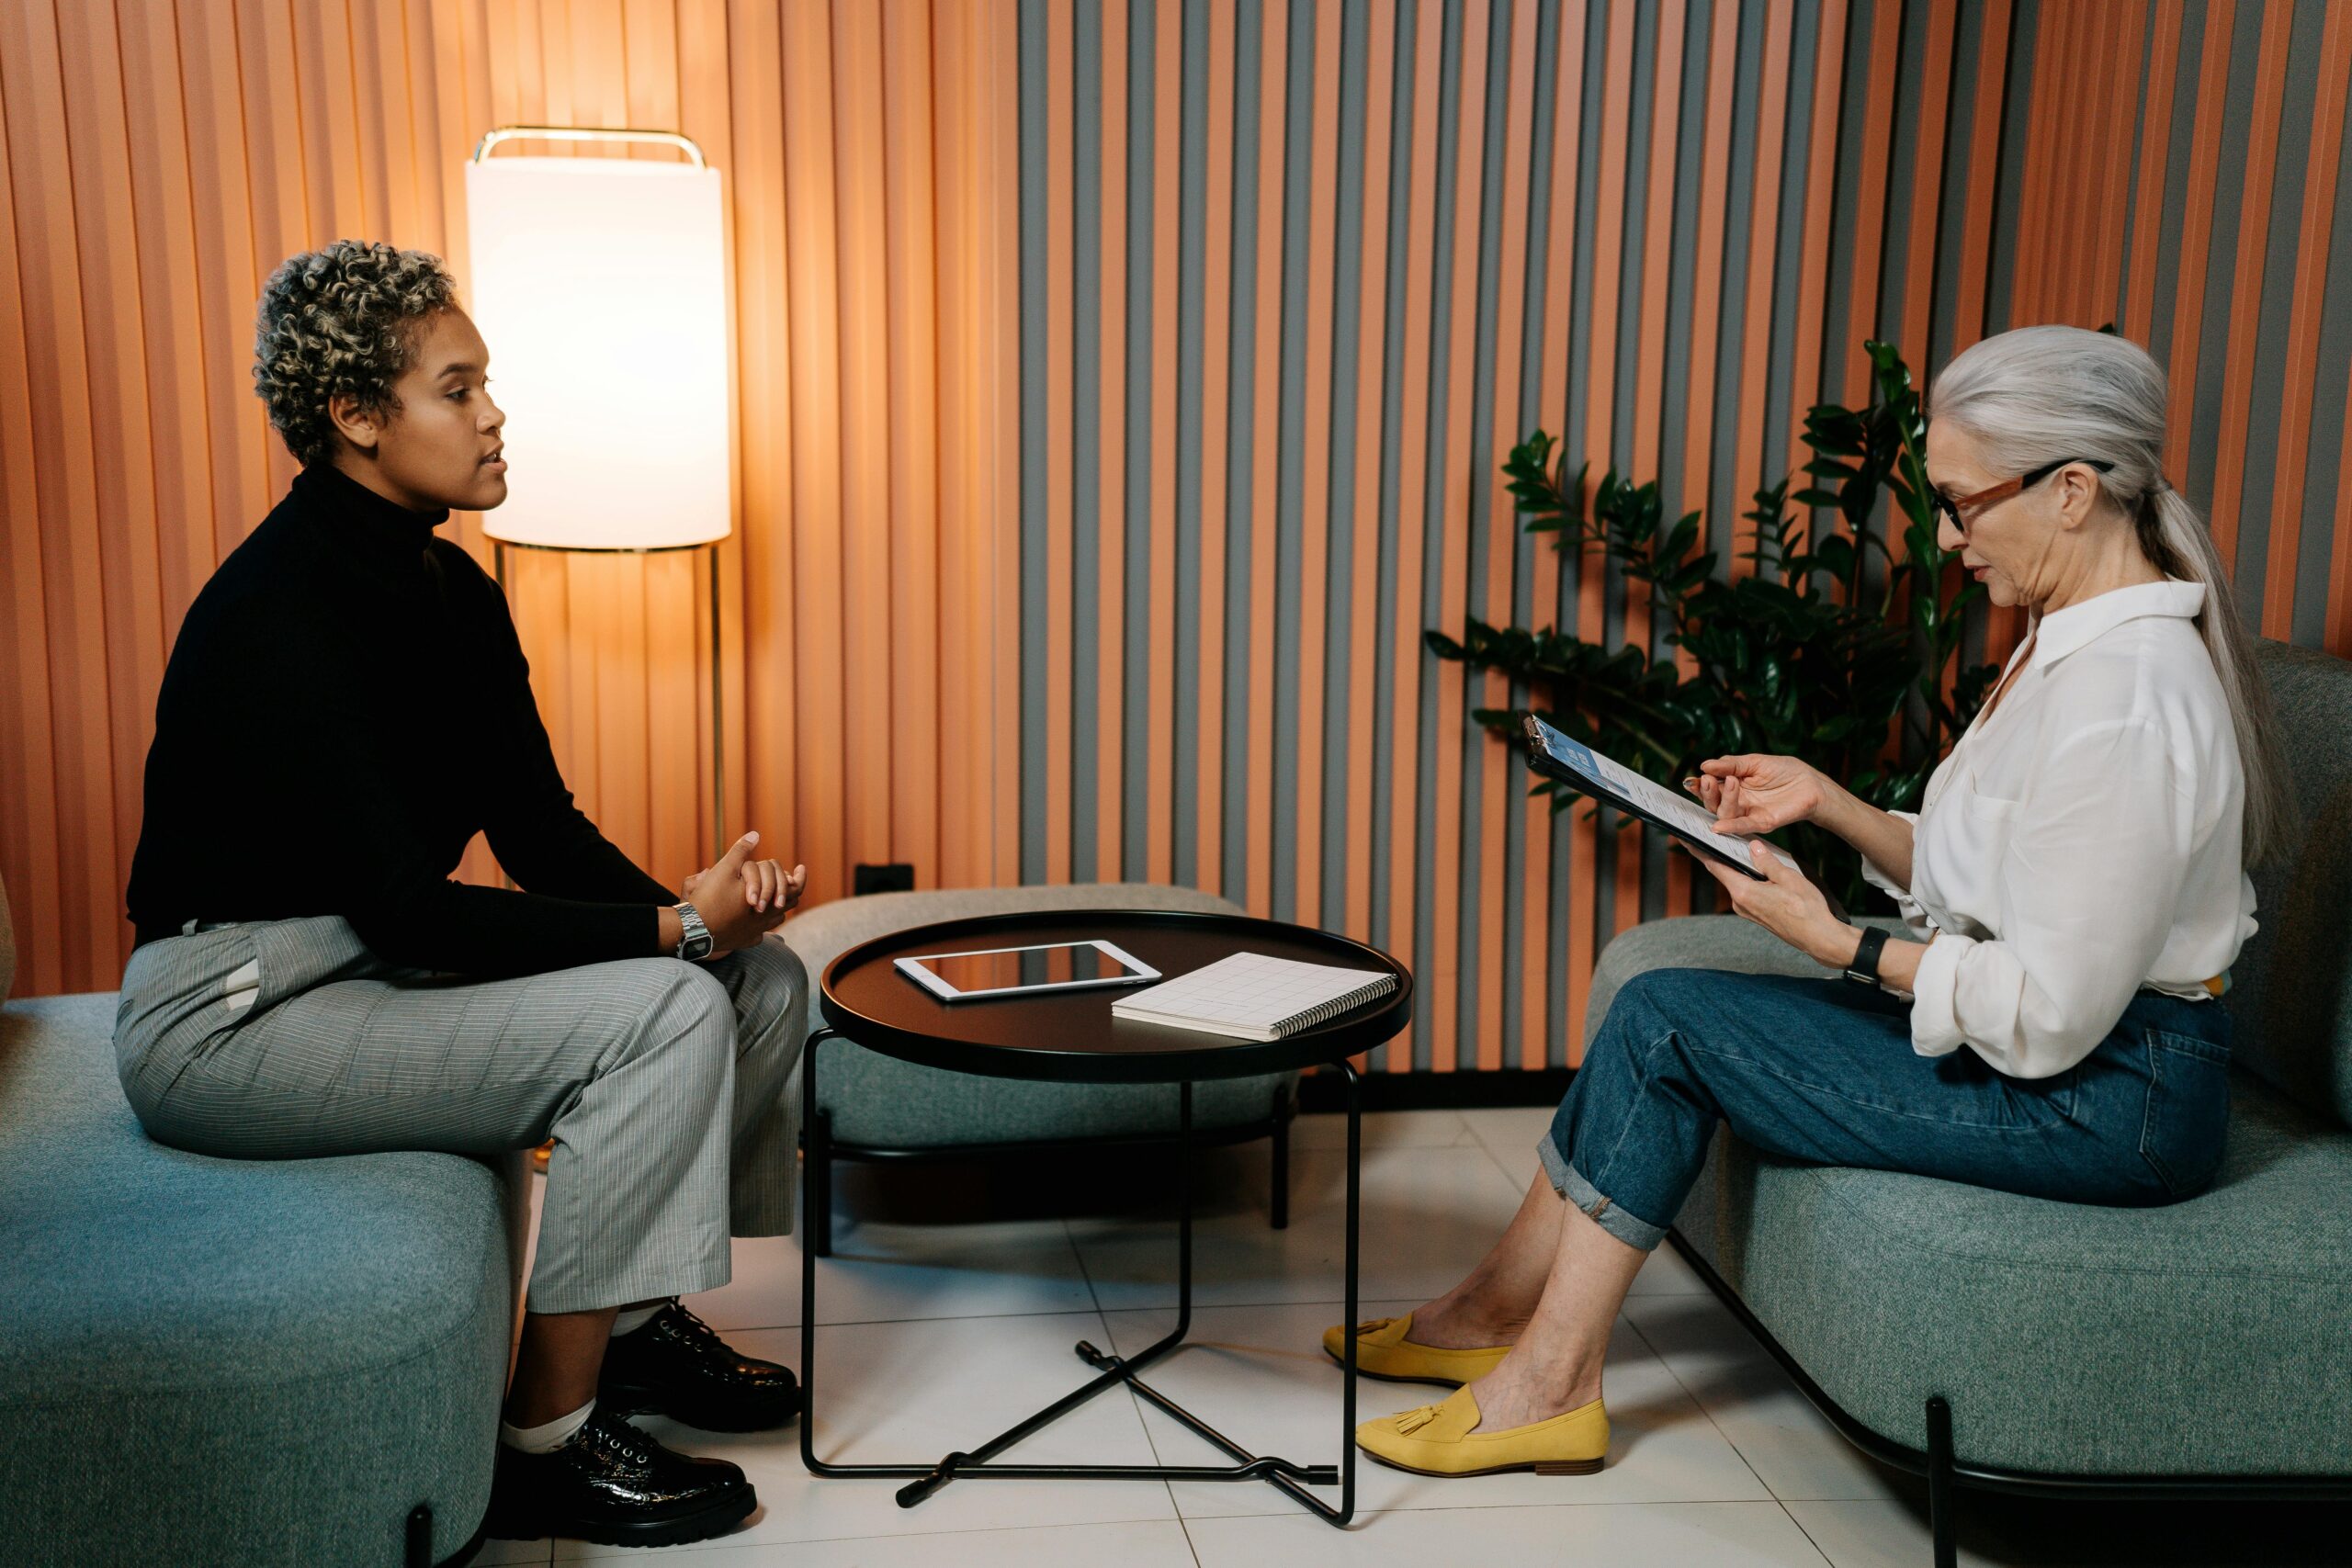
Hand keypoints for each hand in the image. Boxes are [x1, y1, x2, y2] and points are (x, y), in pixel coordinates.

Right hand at [681, 831, 800, 956]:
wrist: (694, 930)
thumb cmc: (710, 898)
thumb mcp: (725, 868)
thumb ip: (741, 851)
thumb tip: (755, 834)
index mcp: (767, 901)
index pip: (794, 889)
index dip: (800, 877)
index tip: (801, 868)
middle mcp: (766, 919)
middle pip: (789, 904)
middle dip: (790, 889)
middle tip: (791, 880)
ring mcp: (755, 932)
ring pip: (776, 919)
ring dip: (778, 907)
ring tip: (776, 896)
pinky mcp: (743, 941)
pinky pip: (759, 933)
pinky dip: (762, 923)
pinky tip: (756, 918)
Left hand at [1679, 837, 1855, 968]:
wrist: (1819, 939)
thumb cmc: (1807, 910)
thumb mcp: (1789, 878)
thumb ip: (1767, 862)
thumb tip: (1752, 846)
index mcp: (1743, 892)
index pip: (1714, 866)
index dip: (1699, 851)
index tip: (1685, 839)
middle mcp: (1740, 903)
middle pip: (1723, 872)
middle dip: (1718, 854)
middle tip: (1711, 835)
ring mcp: (1747, 911)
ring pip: (1736, 881)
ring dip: (1735, 866)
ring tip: (1735, 846)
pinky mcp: (1756, 914)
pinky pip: (1746, 890)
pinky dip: (1745, 877)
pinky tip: (1754, 867)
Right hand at [1683, 753, 1837, 836]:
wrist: (1811, 783)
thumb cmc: (1784, 771)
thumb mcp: (1754, 762)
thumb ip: (1730, 765)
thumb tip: (1704, 765)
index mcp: (1733, 786)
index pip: (1712, 788)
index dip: (1700, 786)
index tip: (1693, 780)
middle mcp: (1737, 802)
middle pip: (1714, 803)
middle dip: (1708, 792)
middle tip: (1707, 781)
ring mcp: (1748, 813)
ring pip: (1725, 814)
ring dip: (1723, 801)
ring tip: (1730, 783)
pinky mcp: (1762, 823)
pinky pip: (1743, 826)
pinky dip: (1730, 827)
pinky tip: (1718, 826)